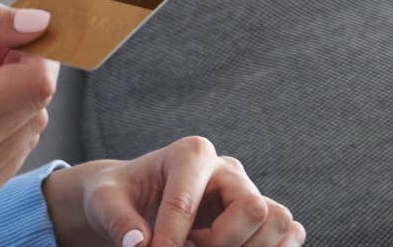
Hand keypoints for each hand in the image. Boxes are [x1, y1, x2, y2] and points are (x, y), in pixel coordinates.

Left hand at [39, 137, 305, 246]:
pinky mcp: (258, 217)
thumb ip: (117, 220)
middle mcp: (227, 170)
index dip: (172, 236)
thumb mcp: (104, 201)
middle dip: (221, 242)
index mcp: (190, 154)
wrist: (132, 198)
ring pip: (278, 222)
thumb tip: (139, 243)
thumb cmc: (118, 195)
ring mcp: (247, 192)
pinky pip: (288, 234)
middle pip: (253, 209)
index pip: (191, 199)